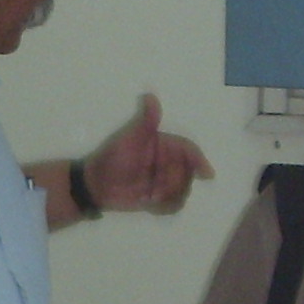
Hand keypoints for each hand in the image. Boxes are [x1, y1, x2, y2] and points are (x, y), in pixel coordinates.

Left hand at [86, 96, 211, 215]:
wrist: (97, 183)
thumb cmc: (113, 157)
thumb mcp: (130, 136)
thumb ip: (145, 119)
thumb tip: (150, 96)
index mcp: (165, 145)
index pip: (188, 151)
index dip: (199, 161)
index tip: (206, 174)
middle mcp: (168, 162)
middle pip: (187, 174)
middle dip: (173, 182)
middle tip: (153, 187)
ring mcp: (164, 181)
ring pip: (183, 191)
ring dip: (168, 196)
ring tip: (148, 195)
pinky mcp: (159, 199)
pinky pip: (174, 206)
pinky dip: (165, 207)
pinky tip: (149, 203)